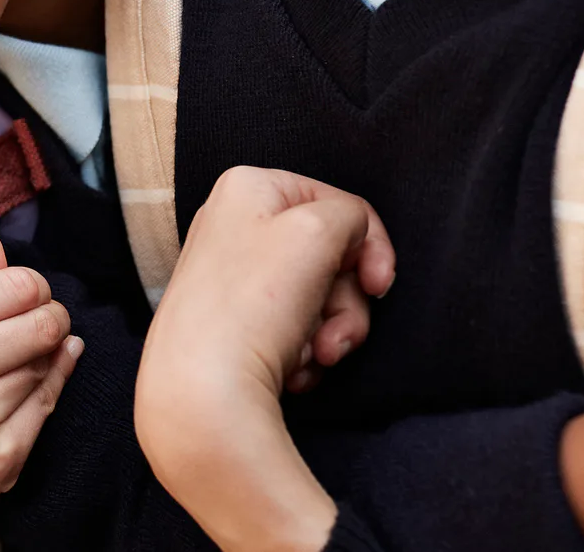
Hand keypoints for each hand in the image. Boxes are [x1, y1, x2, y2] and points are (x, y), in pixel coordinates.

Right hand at [0, 228, 80, 551]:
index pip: (15, 284)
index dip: (31, 290)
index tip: (24, 300)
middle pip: (42, 320)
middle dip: (49, 320)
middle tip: (36, 329)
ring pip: (47, 362)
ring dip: (43, 361)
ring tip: (12, 370)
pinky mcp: (0, 458)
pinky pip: (49, 404)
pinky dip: (48, 393)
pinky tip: (25, 395)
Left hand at [137, 166, 396, 551]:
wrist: (204, 395)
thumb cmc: (254, 304)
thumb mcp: (318, 230)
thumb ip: (350, 215)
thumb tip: (351, 237)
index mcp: (248, 188)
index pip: (337, 203)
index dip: (370, 244)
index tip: (379, 286)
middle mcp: (234, 228)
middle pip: (329, 256)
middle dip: (346, 303)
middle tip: (336, 337)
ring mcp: (232, 281)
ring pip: (317, 299)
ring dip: (328, 334)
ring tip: (310, 359)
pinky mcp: (233, 328)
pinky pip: (293, 332)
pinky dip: (303, 354)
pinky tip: (288, 372)